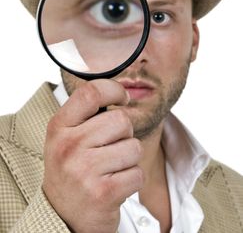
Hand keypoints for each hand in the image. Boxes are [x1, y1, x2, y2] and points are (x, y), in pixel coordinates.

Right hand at [42, 79, 143, 232]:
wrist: (63, 214)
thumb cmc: (71, 168)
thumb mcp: (66, 136)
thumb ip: (86, 114)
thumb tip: (119, 92)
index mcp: (59, 127)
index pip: (91, 93)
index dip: (113, 90)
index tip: (122, 98)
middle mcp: (69, 146)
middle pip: (121, 120)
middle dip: (124, 133)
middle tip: (110, 147)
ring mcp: (84, 170)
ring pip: (134, 147)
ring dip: (129, 158)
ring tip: (111, 168)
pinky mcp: (104, 193)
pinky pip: (138, 173)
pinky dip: (132, 179)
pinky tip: (115, 184)